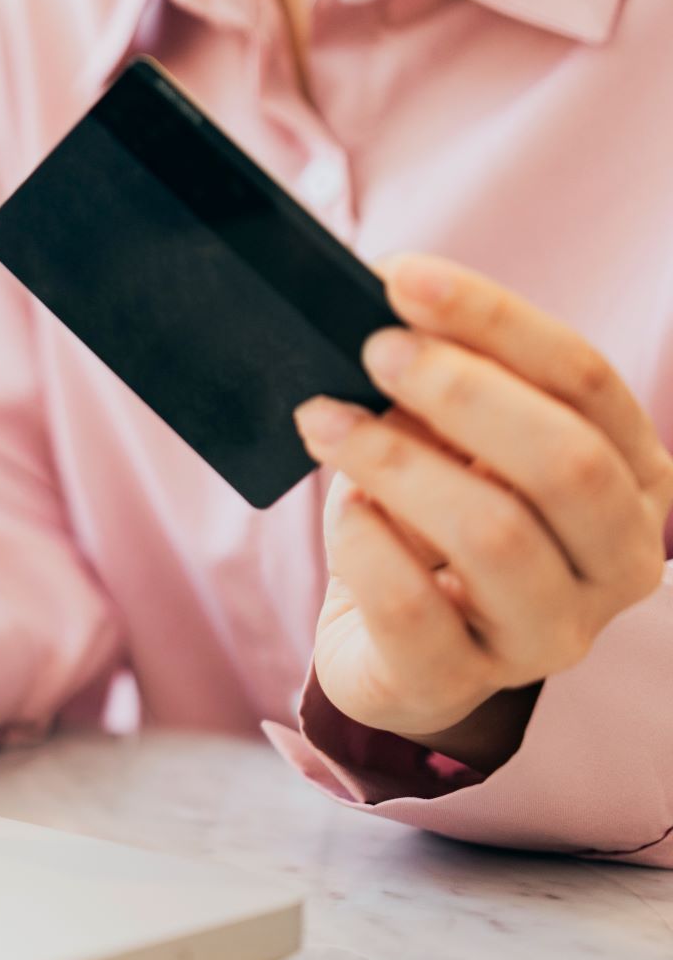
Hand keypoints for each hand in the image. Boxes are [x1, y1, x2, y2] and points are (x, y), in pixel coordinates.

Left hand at [296, 255, 672, 762]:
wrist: (393, 654)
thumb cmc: (430, 529)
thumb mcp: (449, 447)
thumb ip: (439, 384)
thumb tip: (383, 297)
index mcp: (633, 480)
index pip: (586, 381)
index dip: (495, 320)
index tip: (402, 278)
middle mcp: (618, 561)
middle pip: (564, 459)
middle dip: (461, 391)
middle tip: (371, 351)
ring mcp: (550, 634)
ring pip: (495, 533)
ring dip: (397, 461)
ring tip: (325, 421)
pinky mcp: (462, 682)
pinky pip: (416, 606)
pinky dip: (366, 544)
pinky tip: (343, 509)